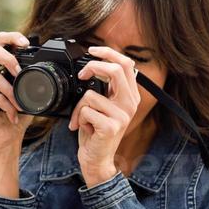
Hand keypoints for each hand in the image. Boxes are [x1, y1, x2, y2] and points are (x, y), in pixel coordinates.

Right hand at [0, 31, 31, 153]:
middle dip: (8, 58)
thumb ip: (29, 79)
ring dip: (12, 92)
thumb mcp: (26, 93)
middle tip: (19, 71)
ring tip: (19, 104)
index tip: (25, 43)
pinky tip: (13, 115)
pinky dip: (8, 106)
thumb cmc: (15, 116)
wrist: (5, 139)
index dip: (11, 38)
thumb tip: (46, 67)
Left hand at [69, 45, 141, 184]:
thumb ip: (105, 88)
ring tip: (83, 119)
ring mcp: (122, 115)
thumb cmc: (96, 131)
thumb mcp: (103, 106)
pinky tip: (84, 129)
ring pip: (91, 94)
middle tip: (82, 75)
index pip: (126, 64)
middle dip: (93, 67)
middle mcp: (130, 103)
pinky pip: (86, 111)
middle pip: (115, 70)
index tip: (92, 50)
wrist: (96, 159)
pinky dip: (78, 119)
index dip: (108, 53)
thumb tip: (93, 65)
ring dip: (79, 107)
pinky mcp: (111, 126)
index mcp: (130, 95)